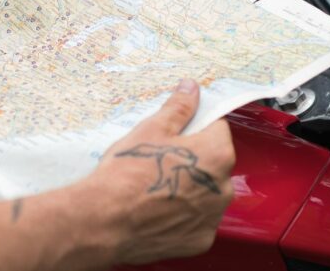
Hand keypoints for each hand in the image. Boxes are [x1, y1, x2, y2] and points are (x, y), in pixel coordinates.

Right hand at [79, 79, 234, 265]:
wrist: (106, 220)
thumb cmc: (127, 172)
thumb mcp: (151, 130)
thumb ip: (178, 108)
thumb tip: (191, 88)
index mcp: (217, 154)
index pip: (217, 128)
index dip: (195, 127)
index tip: (175, 133)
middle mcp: (223, 187)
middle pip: (213, 163)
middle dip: (192, 159)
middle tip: (158, 160)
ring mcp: (212, 217)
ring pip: (204, 193)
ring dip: (188, 189)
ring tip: (155, 187)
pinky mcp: (199, 240)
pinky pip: (195, 222)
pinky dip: (181, 217)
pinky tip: (157, 211)